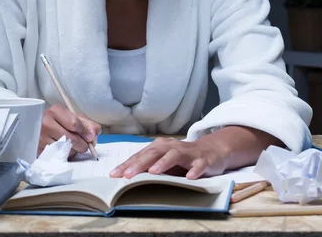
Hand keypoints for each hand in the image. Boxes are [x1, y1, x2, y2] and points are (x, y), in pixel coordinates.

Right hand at [38, 104, 100, 157]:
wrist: (39, 128)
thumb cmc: (60, 122)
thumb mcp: (74, 118)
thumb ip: (88, 125)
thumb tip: (93, 136)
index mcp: (55, 111)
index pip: (74, 124)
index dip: (85, 132)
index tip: (89, 137)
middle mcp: (46, 123)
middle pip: (71, 139)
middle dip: (82, 144)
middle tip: (84, 145)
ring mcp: (41, 138)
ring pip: (65, 150)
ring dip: (73, 151)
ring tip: (72, 147)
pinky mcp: (39, 151)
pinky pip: (58, 158)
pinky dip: (65, 156)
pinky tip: (64, 151)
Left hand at [109, 136, 227, 179]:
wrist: (211, 151)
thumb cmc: (183, 158)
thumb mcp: (164, 162)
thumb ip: (149, 167)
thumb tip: (127, 177)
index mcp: (160, 147)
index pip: (140, 155)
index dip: (127, 164)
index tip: (114, 174)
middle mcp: (171, 147)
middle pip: (154, 153)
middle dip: (139, 163)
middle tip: (127, 175)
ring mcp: (187, 153)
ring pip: (174, 155)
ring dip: (163, 163)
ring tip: (153, 172)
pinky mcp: (202, 160)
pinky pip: (198, 165)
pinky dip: (194, 170)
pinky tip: (189, 177)